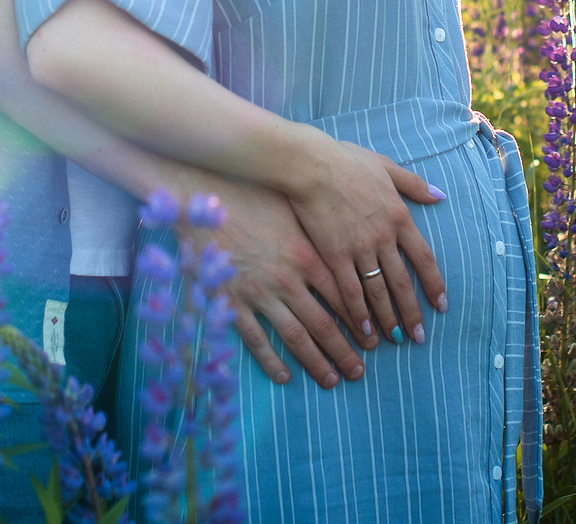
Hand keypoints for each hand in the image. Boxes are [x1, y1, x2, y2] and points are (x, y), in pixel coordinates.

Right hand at [195, 179, 365, 387]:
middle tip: (359, 372)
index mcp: (306, 255)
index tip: (373, 338)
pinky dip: (271, 361)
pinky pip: (256, 339)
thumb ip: (317, 235)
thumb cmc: (251, 195)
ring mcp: (258, 293)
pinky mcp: (231, 302)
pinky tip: (285, 377)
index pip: (342, 297)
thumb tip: (348, 248)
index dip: (360, 321)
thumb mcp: (292, 211)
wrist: (203, 196)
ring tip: (332, 380)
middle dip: (345, 351)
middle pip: (324, 324)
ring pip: (295, 337)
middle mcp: (287, 279)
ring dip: (316, 362)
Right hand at [279, 131, 448, 348]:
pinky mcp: (333, 255)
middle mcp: (384, 237)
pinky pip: (350, 291)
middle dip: (412, 312)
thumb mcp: (386, 166)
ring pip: (378, 292)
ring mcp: (358, 248)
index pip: (424, 259)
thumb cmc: (346, 161)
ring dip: (387, 318)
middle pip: (402, 283)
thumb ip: (413, 184)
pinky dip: (358, 312)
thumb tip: (439, 196)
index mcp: (399, 217)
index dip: (433, 284)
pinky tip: (362, 329)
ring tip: (393, 339)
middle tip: (418, 337)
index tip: (441, 305)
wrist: (311, 165)